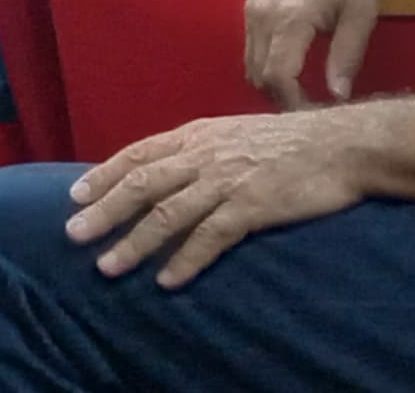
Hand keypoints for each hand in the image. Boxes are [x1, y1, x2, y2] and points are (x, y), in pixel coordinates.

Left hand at [63, 111, 374, 287]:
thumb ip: (200, 150)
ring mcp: (226, 181)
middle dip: (104, 211)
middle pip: (142, 185)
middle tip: (73, 235)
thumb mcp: (234, 133)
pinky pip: (210, 238)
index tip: (74, 196)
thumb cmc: (289, 140)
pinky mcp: (252, 207)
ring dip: (134, 244)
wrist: (341, 144)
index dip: (103, 175)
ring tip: (108, 267)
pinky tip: (167, 281)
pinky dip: (185, 261)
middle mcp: (204, 156)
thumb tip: (167, 169)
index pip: (137, 154)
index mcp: (197, 135)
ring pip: (168, 215)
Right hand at [244, 0, 387, 108]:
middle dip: (282, 100)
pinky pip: (250, 49)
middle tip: (313, 113)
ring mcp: (252, 9)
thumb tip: (337, 98)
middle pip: (258, 76)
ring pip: (250, 65)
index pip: (277, 77)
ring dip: (272, 86)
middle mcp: (262, 13)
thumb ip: (346, 57)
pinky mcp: (251, 6)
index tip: (317, 118)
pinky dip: (266, 68)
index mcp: (290, 17)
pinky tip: (293, 73)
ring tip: (305, 96)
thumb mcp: (361, 15)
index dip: (294, 105)